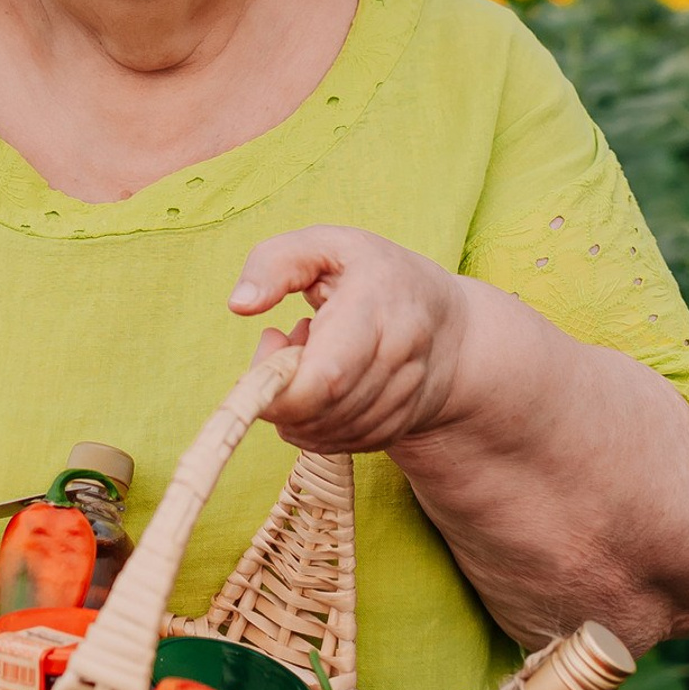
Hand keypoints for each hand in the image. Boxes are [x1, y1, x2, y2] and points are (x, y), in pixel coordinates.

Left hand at [228, 226, 473, 451]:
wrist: (448, 322)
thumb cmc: (372, 273)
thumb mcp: (324, 244)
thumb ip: (274, 263)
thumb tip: (240, 304)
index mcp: (377, 301)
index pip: (328, 374)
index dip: (281, 389)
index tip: (259, 371)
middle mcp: (401, 351)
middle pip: (325, 408)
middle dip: (282, 396)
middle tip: (282, 353)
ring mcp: (407, 394)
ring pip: (332, 432)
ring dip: (298, 412)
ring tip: (308, 364)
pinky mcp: (402, 424)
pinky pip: (343, 444)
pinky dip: (316, 428)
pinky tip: (320, 392)